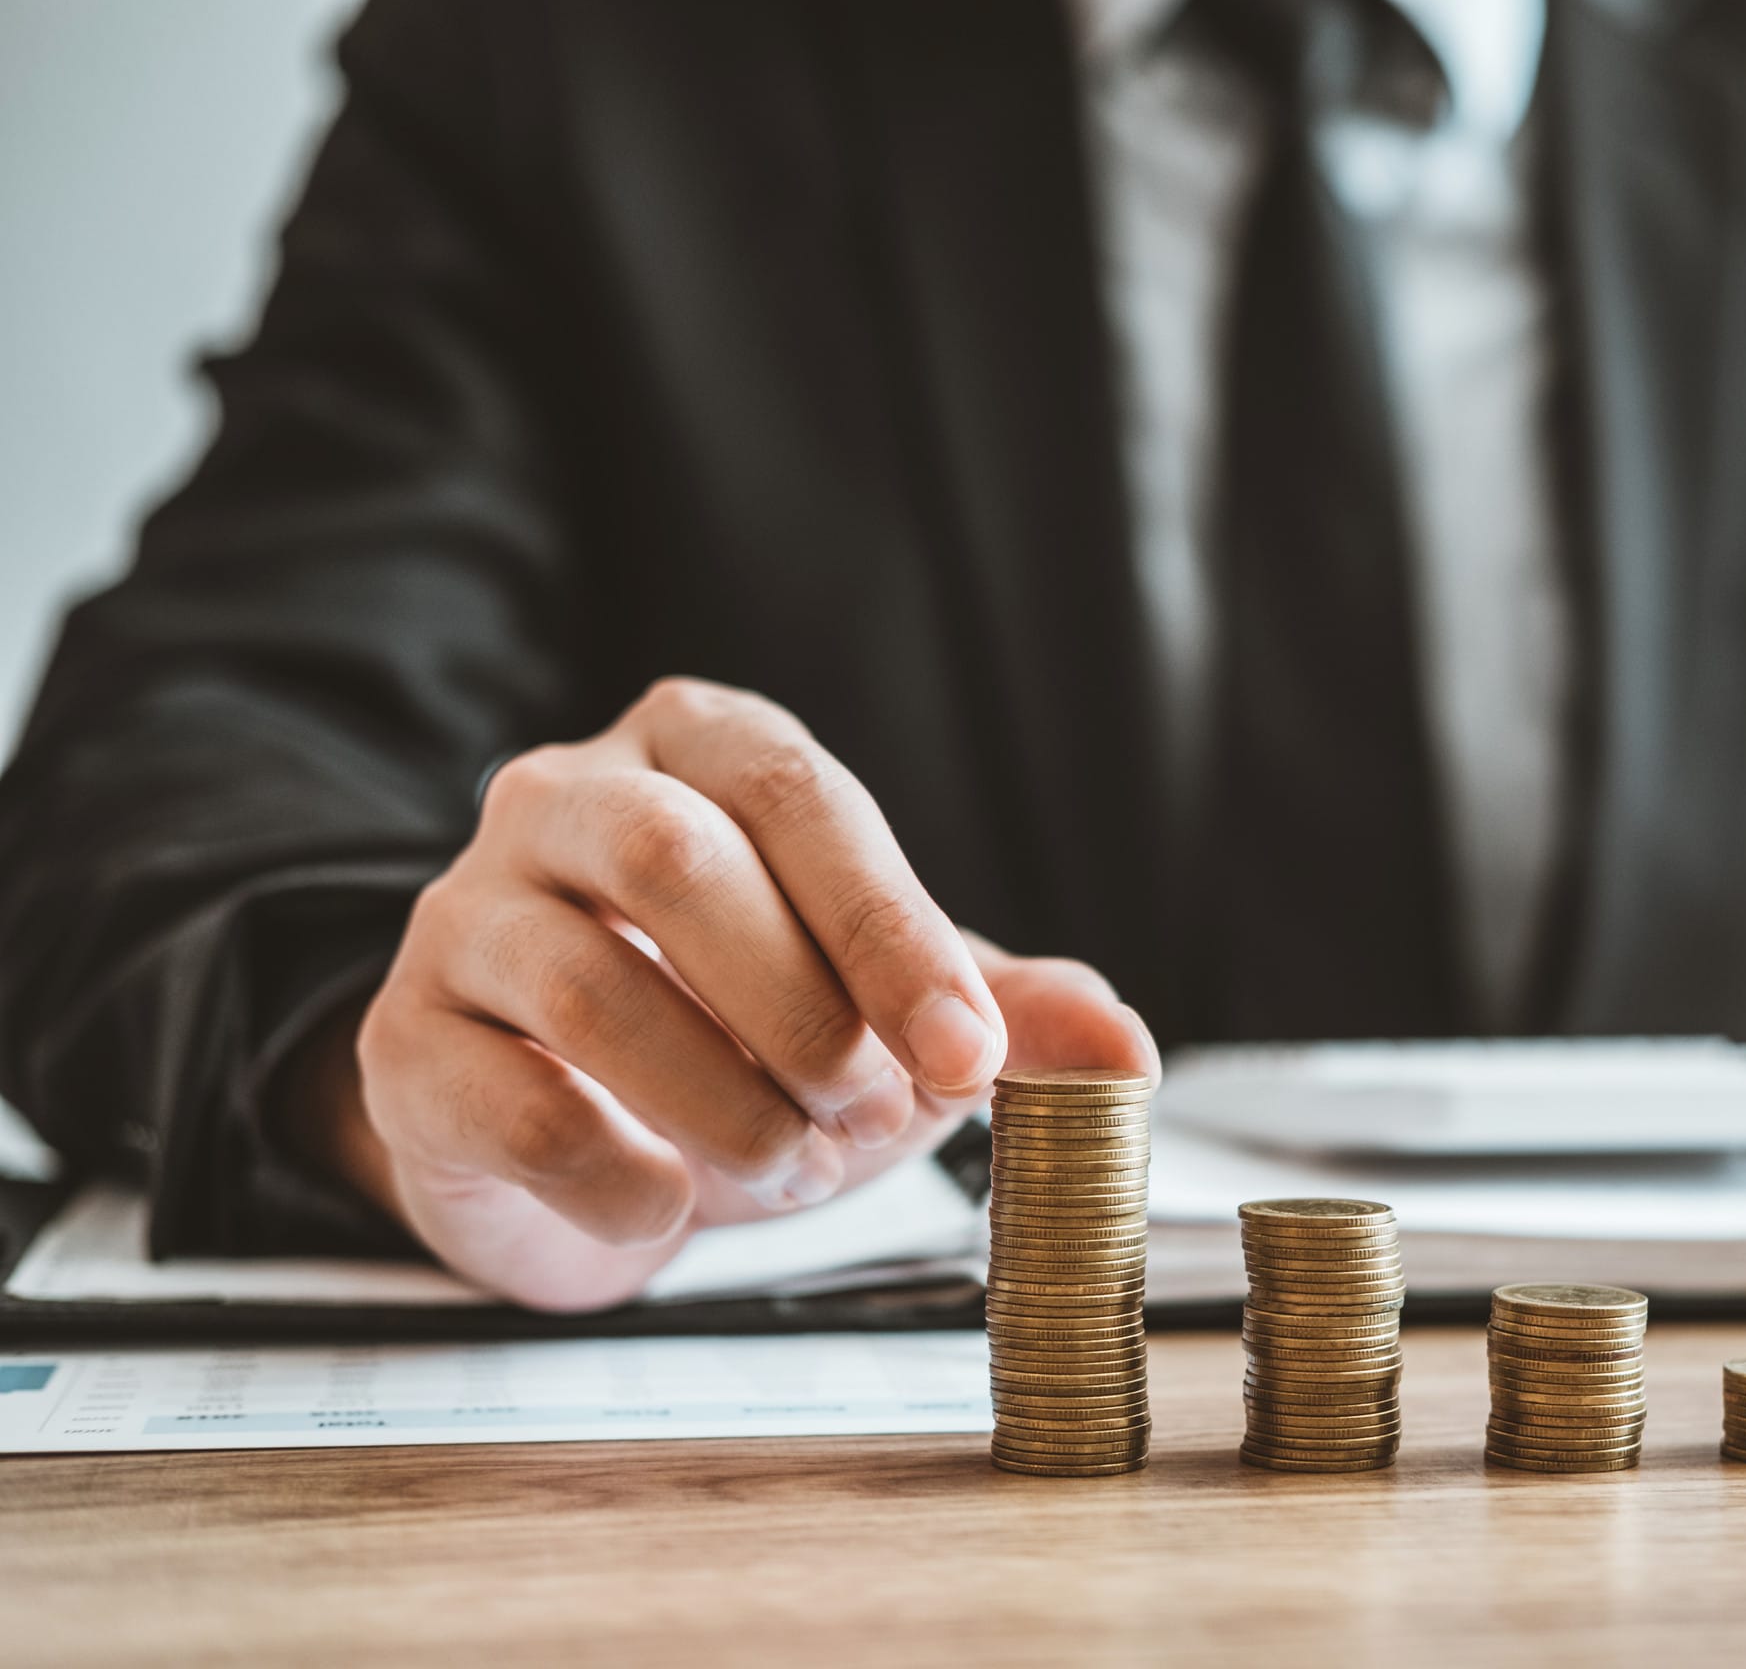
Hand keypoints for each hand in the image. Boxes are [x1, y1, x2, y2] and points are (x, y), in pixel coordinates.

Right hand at [290, 678, 1158, 1309]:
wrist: (568, 1136)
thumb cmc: (744, 1035)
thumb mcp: (890, 1010)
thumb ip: (1009, 1015)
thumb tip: (1130, 1057)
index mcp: (701, 750)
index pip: (803, 796)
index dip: (894, 931)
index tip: (971, 1055)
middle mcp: (565, 798)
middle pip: (679, 862)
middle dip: (804, 1008)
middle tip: (869, 1110)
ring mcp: (465, 915)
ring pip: (586, 982)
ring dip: (725, 1102)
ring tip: (789, 1162)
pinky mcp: (406, 1044)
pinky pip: (506, 1103)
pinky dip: (619, 1176)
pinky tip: (672, 1204)